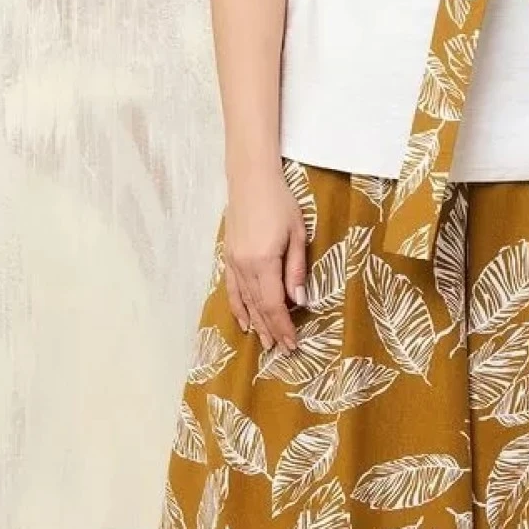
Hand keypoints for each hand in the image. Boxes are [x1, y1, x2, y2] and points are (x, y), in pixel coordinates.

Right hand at [223, 165, 307, 353]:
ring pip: (244, 301)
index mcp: (264, 262)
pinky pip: (231, 289)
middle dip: (271, 330)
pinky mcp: (228, 257)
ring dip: (255, 323)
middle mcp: (244, 267)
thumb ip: (296, 270)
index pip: (274, 304)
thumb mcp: (297, 235)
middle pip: (258, 307)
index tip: (292, 343)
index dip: (283, 326)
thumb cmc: (280, 203)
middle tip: (282, 349)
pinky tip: (243, 320)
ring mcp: (233, 262)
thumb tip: (300, 300)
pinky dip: (238, 307)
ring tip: (264, 341)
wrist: (251, 180)